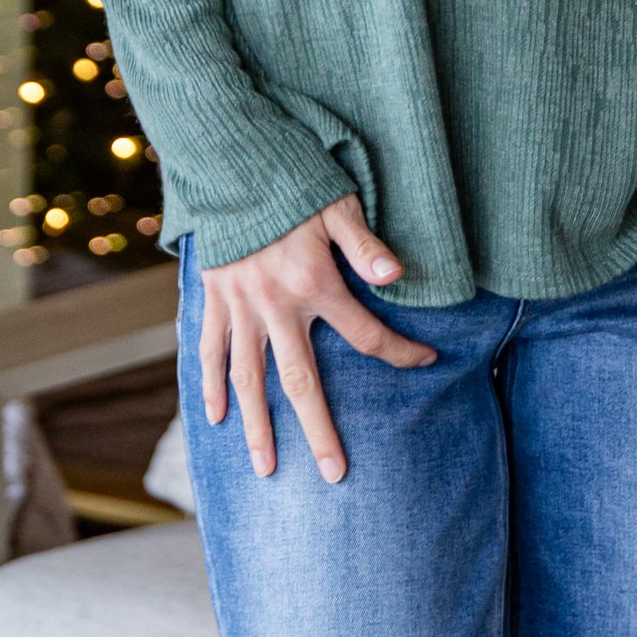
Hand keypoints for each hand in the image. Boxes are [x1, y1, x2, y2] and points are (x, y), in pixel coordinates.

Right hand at [198, 193, 437, 482]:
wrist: (227, 160)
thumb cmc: (290, 180)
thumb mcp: (337, 204)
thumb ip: (366, 246)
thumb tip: (399, 277)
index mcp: (314, 283)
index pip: (366, 333)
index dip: (400, 350)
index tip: (427, 361)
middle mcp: (276, 305)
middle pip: (301, 381)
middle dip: (319, 430)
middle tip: (334, 475)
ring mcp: (241, 306)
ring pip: (249, 379)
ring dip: (258, 425)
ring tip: (266, 467)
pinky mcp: (214, 298)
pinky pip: (210, 350)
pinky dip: (210, 385)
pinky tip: (214, 418)